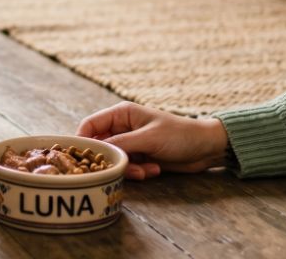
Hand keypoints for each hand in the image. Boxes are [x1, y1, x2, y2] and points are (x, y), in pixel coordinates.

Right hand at [77, 101, 228, 180]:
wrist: (206, 148)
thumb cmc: (179, 135)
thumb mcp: (148, 138)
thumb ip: (121, 144)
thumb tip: (96, 149)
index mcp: (122, 113)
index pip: (90, 125)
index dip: (81, 140)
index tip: (79, 158)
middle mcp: (122, 127)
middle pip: (100, 145)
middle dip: (110, 160)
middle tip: (121, 168)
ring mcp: (131, 143)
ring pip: (114, 160)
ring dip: (128, 169)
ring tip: (146, 170)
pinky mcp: (140, 157)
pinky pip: (128, 168)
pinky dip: (139, 172)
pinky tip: (154, 169)